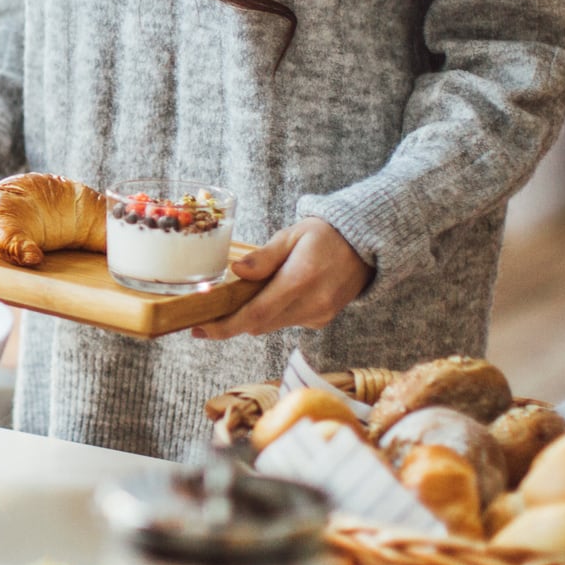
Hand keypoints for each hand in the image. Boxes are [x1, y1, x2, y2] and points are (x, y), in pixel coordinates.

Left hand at [191, 217, 373, 339]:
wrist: (365, 245)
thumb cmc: (325, 235)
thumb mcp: (292, 235)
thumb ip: (264, 257)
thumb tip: (236, 272)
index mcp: (300, 280)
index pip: (255, 314)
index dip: (225, 326)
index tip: (199, 329)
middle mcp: (312, 304)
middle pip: (259, 325)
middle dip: (232, 322)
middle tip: (206, 315)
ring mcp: (319, 315)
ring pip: (272, 325)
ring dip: (253, 316)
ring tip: (240, 297)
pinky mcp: (322, 320)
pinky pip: (287, 321)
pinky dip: (273, 313)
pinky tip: (273, 294)